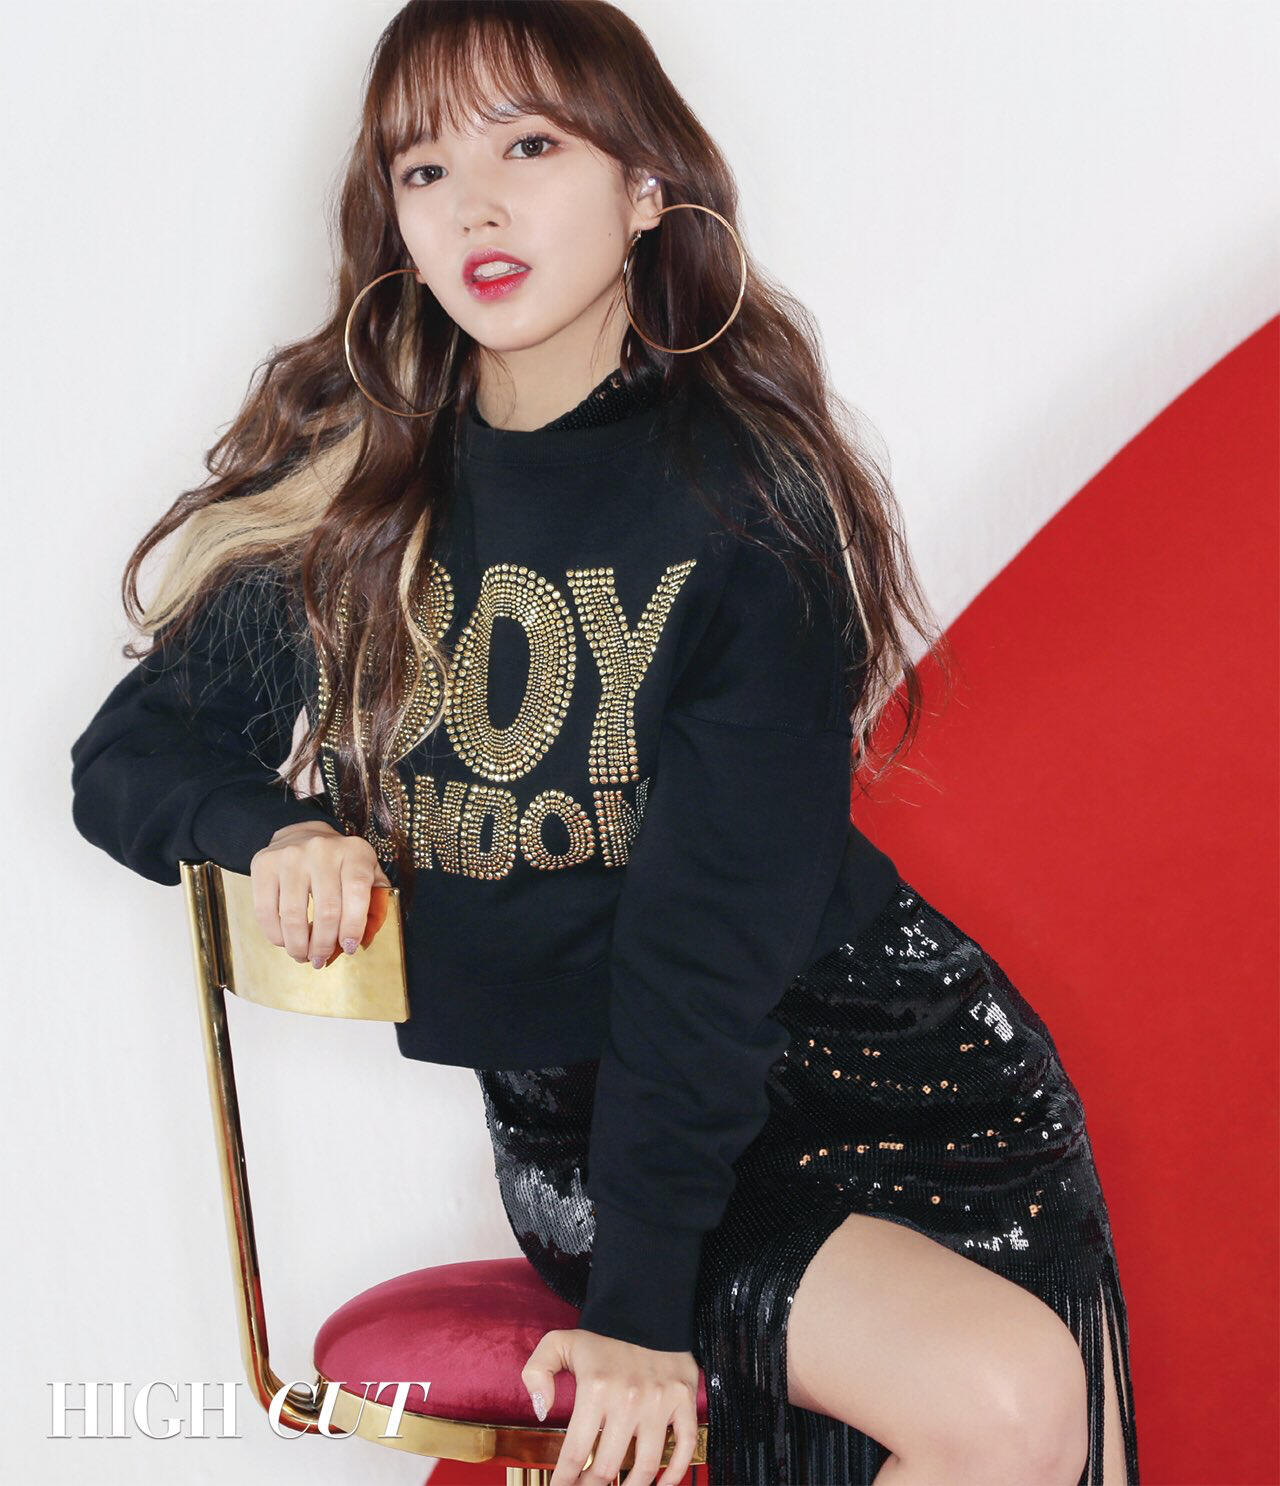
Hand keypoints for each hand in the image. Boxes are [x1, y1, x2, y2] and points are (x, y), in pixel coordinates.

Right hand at [250, 820, 390, 968]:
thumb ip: (374, 903)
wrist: (302, 834)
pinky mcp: (263, 864)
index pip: (357, 894)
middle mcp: (322, 850)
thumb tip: (363, 940)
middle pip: (326, 911)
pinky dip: (275, 934)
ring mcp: (290, 856)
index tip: (348, 948)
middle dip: (324, 945)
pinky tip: (283, 940)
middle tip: (321, 959)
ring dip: (298, 945)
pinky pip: (266, 910)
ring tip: (302, 955)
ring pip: (294, 915)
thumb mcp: (367, 872)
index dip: (353, 928)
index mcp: (355, 852)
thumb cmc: (339, 862)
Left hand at [522, 1328, 698, 1485]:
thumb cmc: (600, 1335)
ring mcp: (660, 1402)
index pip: (575, 1452)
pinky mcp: (684, 1400)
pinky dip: (675, 1473)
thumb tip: (540, 1411)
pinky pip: (685, 1447)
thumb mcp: (558, 1343)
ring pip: (647, 1466)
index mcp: (595, 1388)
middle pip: (608, 1467)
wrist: (646, 1307)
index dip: (564, 1481)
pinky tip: (662, 1484)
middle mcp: (628, 1399)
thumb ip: (536, 1372)